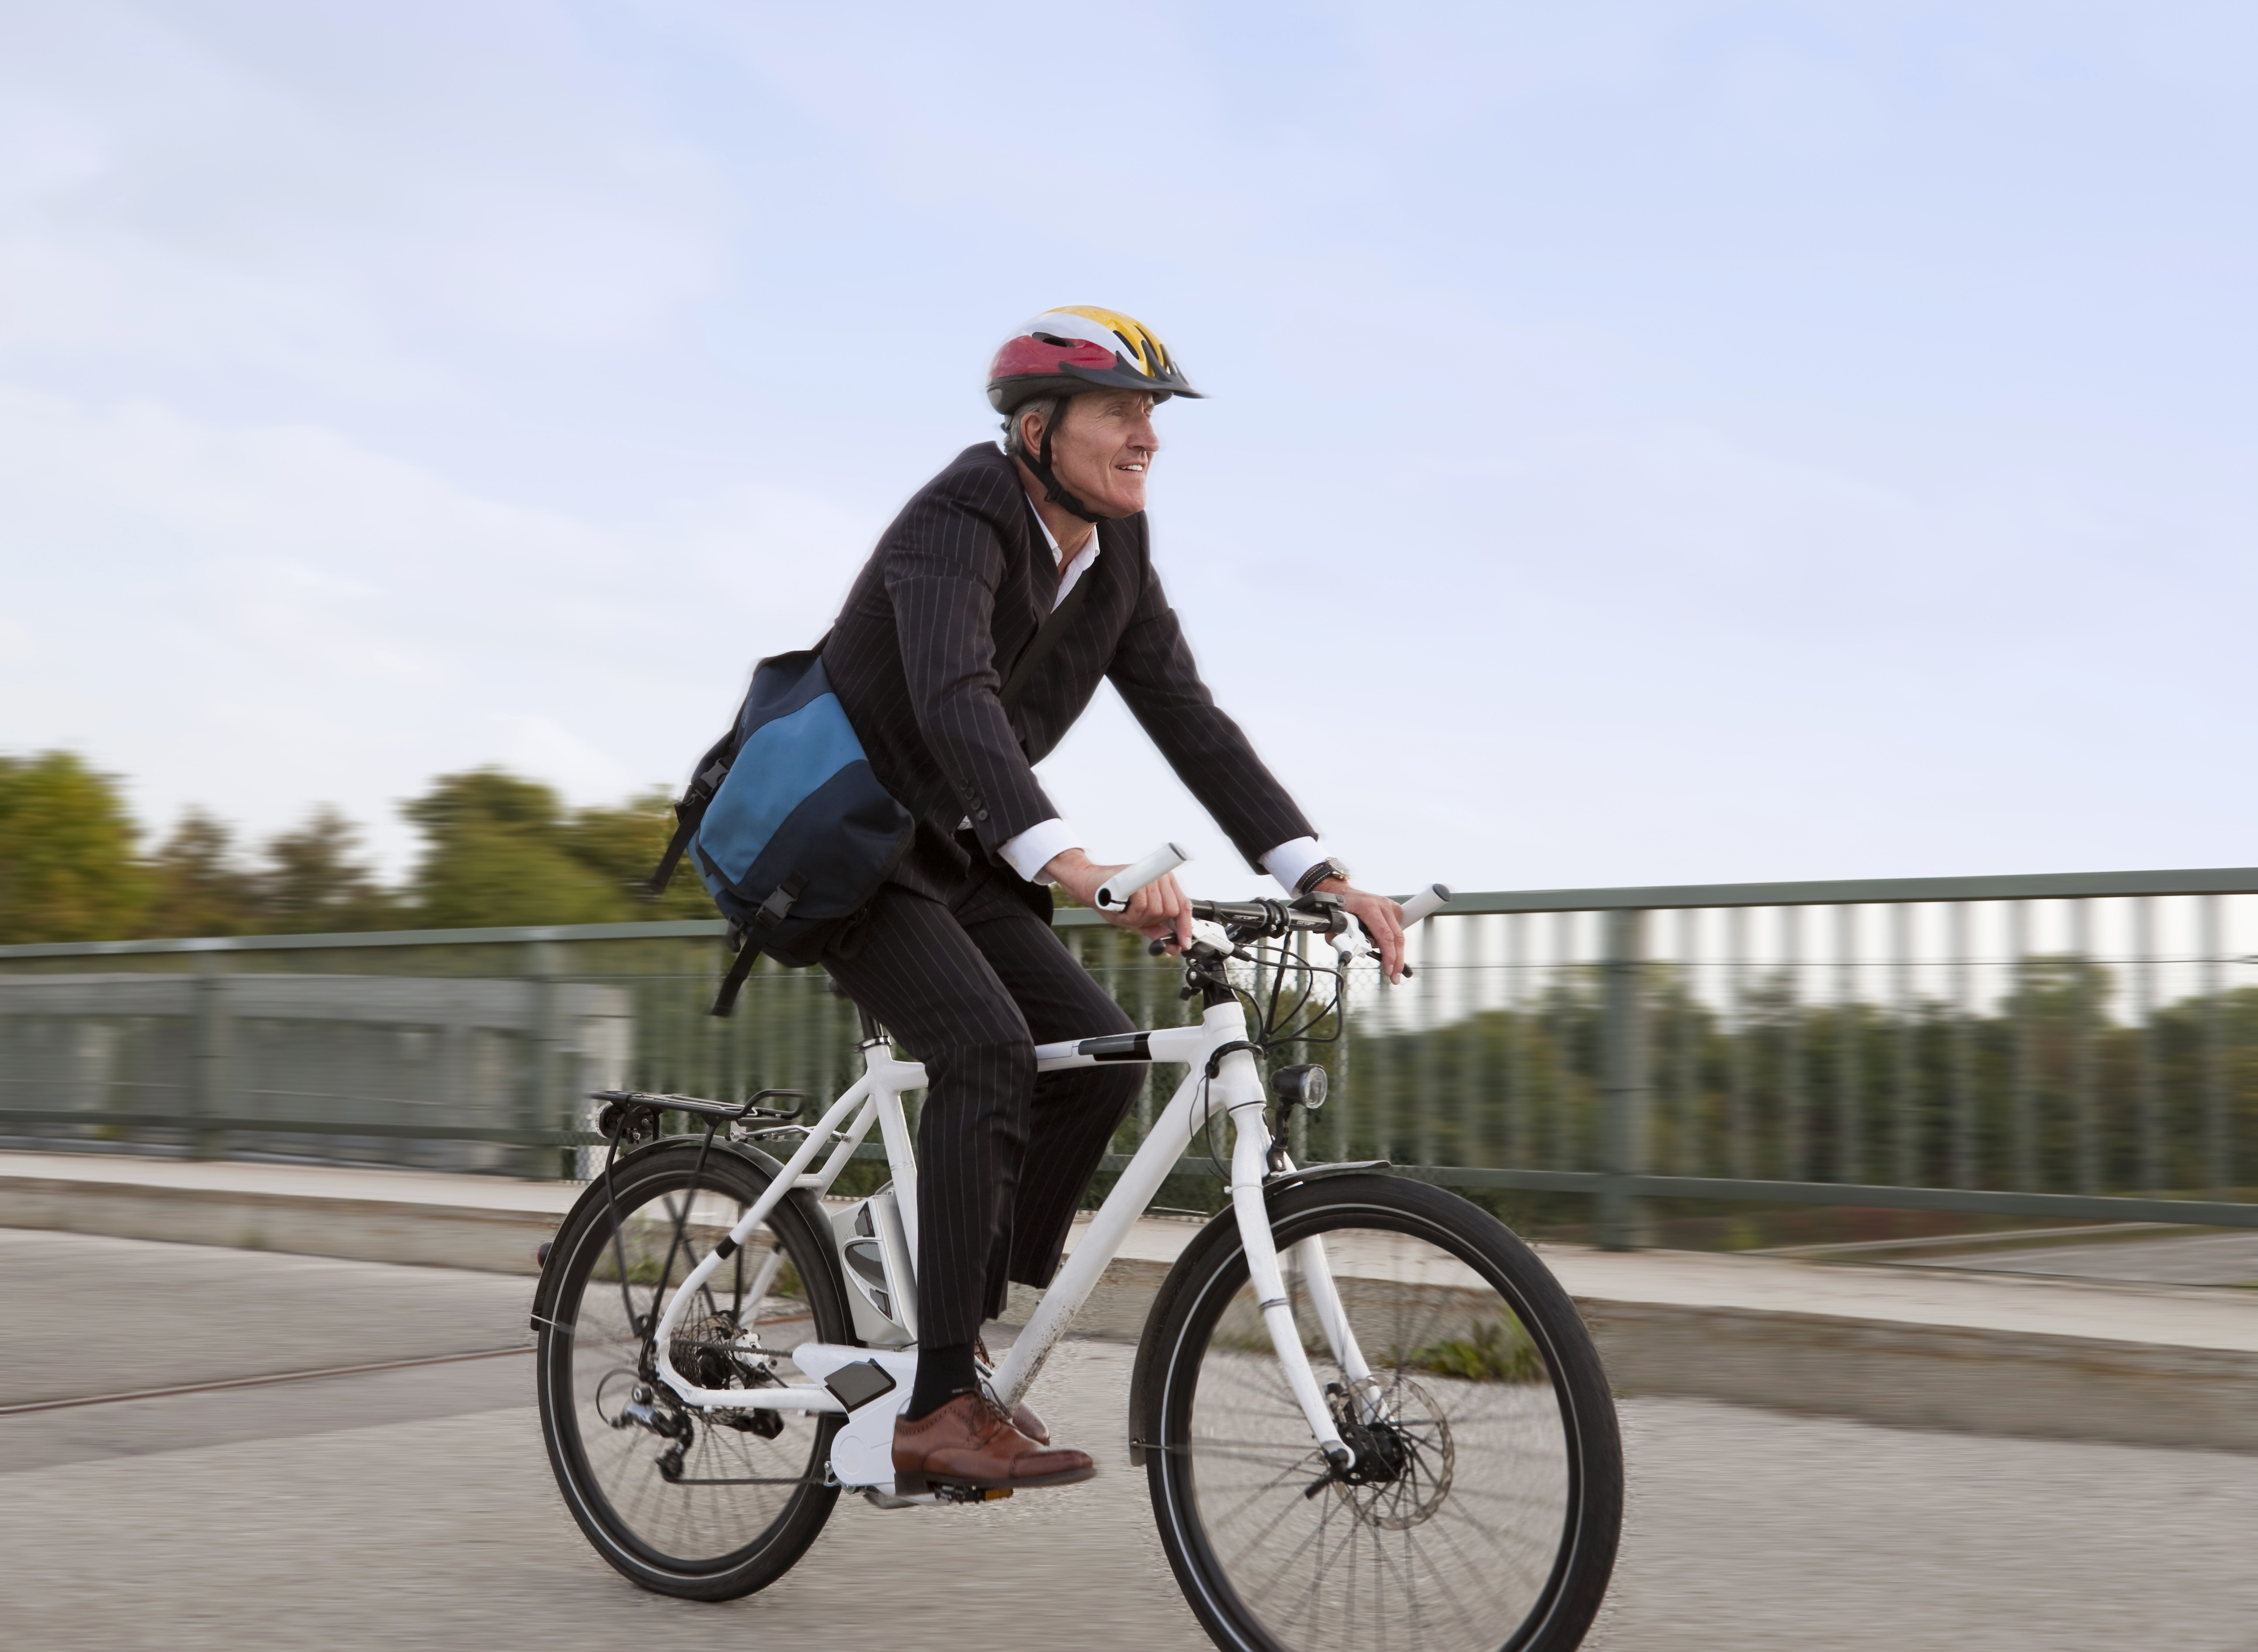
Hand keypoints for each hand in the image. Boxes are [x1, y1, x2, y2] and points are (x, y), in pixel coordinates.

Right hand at [1045, 849, 1194, 951]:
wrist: (1088, 884)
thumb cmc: (1111, 898)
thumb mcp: (1137, 918)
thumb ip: (1156, 930)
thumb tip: (1174, 947)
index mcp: (1165, 885)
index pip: (1183, 906)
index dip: (1185, 927)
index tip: (1184, 943)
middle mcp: (1161, 877)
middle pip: (1170, 911)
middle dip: (1151, 920)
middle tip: (1133, 914)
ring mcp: (1151, 875)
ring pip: (1157, 910)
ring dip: (1138, 916)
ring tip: (1125, 907)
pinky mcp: (1139, 876)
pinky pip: (1143, 905)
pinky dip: (1130, 911)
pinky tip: (1121, 905)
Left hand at [1322, 880, 1407, 983]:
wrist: (1341, 892)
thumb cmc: (1339, 907)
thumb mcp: (1335, 924)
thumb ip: (1340, 939)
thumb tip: (1349, 952)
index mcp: (1369, 907)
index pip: (1385, 935)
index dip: (1389, 955)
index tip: (1388, 969)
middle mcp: (1382, 905)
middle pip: (1397, 937)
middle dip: (1397, 960)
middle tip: (1394, 976)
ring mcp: (1389, 905)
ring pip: (1397, 935)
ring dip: (1391, 950)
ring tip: (1380, 956)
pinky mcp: (1392, 909)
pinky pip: (1395, 930)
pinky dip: (1390, 941)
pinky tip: (1382, 944)